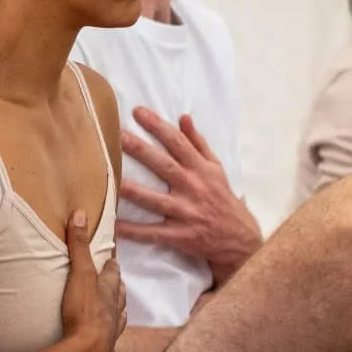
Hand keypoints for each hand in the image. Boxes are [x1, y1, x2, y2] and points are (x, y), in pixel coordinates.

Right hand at [59, 211, 126, 351]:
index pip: (112, 273)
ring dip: (117, 306)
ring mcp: (111, 329)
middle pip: (118, 293)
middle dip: (116, 285)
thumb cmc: (83, 311)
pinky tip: (110, 333)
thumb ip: (79, 246)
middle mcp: (114, 308)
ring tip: (116, 303)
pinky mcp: (104, 347)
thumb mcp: (79, 274)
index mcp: (108, 290)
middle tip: (115, 278)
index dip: (111, 265)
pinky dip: (111, 330)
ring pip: (118, 313)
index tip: (112, 259)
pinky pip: (110, 336)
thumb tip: (80, 214)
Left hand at [117, 109, 261, 284]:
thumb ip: (198, 143)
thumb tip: (183, 117)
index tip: (137, 112)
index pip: (177, 142)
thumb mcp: (216, 168)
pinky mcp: (180, 236)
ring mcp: (186, 213)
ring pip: (155, 200)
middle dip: (141, 150)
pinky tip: (114, 225)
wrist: (239, 238)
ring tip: (112, 180)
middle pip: (164, 166)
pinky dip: (133, 231)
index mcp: (201, 169)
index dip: (158, 126)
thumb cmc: (222, 199)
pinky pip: (152, 233)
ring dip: (133, 191)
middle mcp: (193, 188)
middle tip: (118, 136)